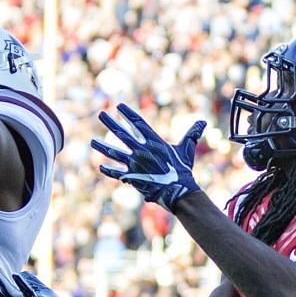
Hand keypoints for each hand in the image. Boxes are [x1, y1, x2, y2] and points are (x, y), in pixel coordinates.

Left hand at [92, 104, 206, 210]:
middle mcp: (142, 150)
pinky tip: (100, 166)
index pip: (138, 123)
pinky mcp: (132, 177)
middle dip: (110, 122)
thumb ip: (191, 134)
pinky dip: (108, 170)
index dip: (128, 114)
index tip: (119, 106)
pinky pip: (116, 173)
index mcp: (154, 141)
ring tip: (92, 141)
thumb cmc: (183, 170)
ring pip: (114, 152)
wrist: (178, 190)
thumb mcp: (186, 150)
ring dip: (102, 146)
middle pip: (122, 133)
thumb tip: (203, 122)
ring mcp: (135, 163)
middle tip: (101, 114)